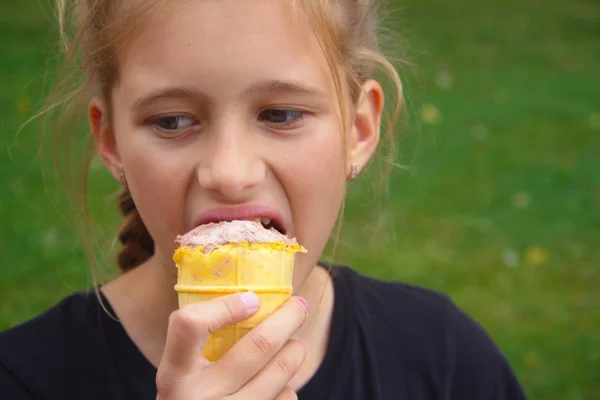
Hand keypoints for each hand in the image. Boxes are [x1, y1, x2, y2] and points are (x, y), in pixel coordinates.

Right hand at [156, 292, 307, 399]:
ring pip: (281, 370)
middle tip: (299, 305)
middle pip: (259, 345)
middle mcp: (199, 398)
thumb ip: (195, 347)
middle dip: (288, 318)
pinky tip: (278, 383)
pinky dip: (287, 384)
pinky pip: (286, 396)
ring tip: (292, 345)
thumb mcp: (179, 378)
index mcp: (173, 376)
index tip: (251, 299)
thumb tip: (247, 299)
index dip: (224, 306)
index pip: (191, 326)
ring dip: (294, 350)